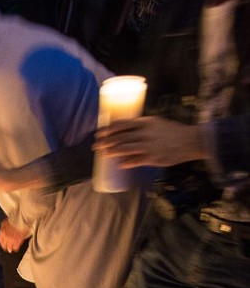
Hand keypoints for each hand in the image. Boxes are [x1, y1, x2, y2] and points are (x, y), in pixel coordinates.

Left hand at [0, 218, 27, 252]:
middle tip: (6, 249)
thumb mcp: (4, 222)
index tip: (2, 244)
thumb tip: (2, 230)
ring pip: (9, 247)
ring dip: (10, 249)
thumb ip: (3, 228)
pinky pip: (16, 247)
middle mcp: (6, 237)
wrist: (20, 220)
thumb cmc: (13, 219)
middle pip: (4, 245)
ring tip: (10, 250)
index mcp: (2, 232)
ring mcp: (12, 240)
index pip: (0, 240)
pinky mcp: (18, 241)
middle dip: (5, 247)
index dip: (1, 242)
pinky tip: (16, 250)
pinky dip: (15, 249)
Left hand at [93, 116, 207, 168]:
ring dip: (111, 152)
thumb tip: (127, 132)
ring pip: (125, 149)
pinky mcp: (153, 158)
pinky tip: (119, 164)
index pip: (123, 124)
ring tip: (103, 154)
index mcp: (146, 122)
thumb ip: (143, 127)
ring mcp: (149, 146)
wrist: (191, 141)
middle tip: (96, 145)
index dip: (109, 129)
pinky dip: (126, 163)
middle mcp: (145, 133)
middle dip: (106, 142)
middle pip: (120, 137)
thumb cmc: (173, 132)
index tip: (100, 132)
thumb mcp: (157, 123)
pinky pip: (136, 161)